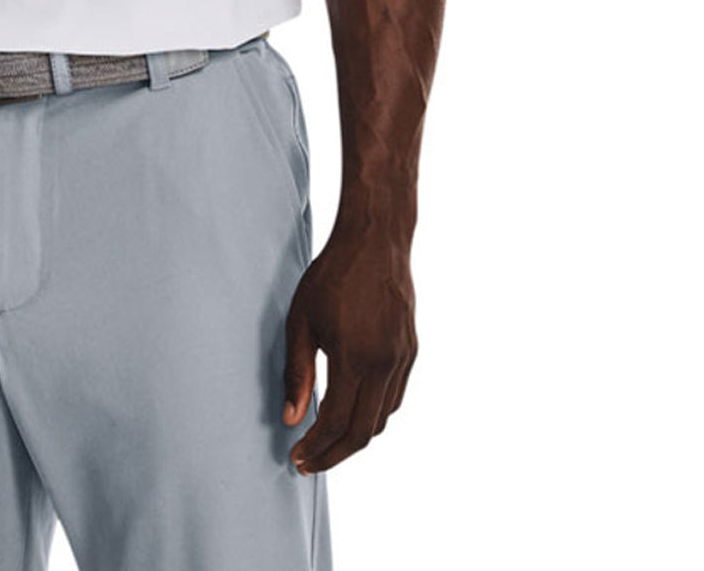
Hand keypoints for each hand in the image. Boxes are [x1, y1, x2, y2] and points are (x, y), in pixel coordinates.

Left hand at [281, 230, 417, 473]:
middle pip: (364, 432)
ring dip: (355, 437)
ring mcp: (403, 359)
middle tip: (308, 461)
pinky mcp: (411, 351)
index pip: (336, 423)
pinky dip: (373, 414)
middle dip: (334, 454)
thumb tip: (292, 418)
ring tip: (326, 440)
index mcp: (355, 358)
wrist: (376, 241)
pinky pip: (394, 397)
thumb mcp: (301, 321)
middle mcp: (385, 365)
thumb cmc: (331, 276)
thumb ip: (297, 372)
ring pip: (383, 418)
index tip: (296, 458)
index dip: (315, 447)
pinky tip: (352, 410)